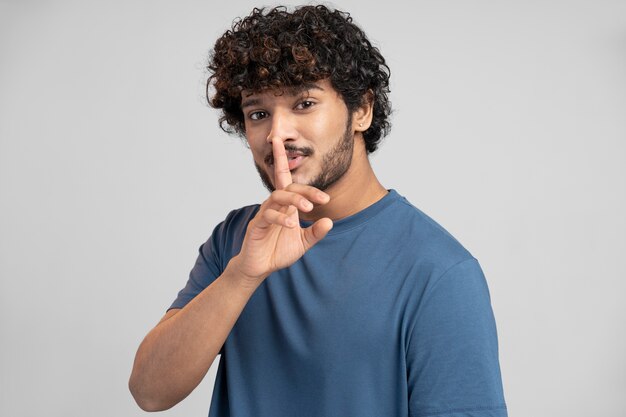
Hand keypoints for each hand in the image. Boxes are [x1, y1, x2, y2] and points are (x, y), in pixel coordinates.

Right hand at [231, 139, 332, 286]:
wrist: (261, 268)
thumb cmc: (279, 251)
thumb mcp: (303, 242)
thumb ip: (315, 233)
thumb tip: (329, 221)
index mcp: (286, 209)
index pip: (295, 190)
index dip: (309, 188)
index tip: (327, 199)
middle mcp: (275, 208)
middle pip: (287, 188)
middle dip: (305, 191)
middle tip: (322, 199)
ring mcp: (264, 215)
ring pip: (276, 196)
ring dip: (293, 199)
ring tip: (308, 208)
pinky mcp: (255, 226)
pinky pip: (266, 216)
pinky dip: (279, 218)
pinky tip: (292, 225)